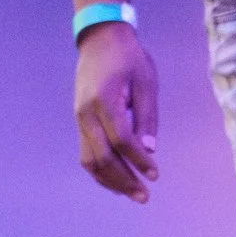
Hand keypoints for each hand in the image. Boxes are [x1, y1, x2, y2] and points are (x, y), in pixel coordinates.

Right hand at [74, 23, 158, 201]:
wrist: (99, 39)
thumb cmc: (129, 58)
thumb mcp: (146, 82)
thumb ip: (147, 117)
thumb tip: (149, 150)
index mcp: (104, 101)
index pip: (121, 141)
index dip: (138, 161)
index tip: (155, 175)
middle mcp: (86, 114)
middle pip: (102, 157)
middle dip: (124, 180)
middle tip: (145, 196)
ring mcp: (80, 119)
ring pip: (89, 160)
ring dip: (110, 180)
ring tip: (132, 193)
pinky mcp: (80, 121)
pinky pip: (86, 153)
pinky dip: (100, 170)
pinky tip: (117, 180)